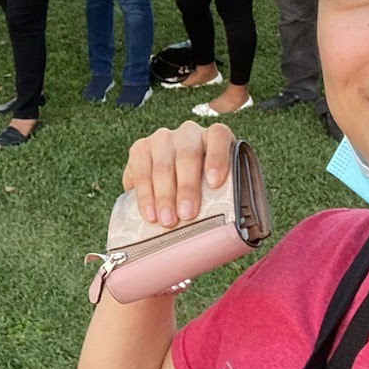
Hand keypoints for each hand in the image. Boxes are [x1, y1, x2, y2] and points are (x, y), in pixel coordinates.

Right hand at [122, 122, 236, 229]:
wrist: (171, 188)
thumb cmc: (202, 193)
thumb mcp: (216, 192)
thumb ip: (222, 202)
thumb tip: (228, 235)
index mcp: (214, 137)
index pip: (219, 136)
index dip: (218, 157)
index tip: (215, 184)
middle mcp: (188, 133)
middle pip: (188, 155)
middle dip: (187, 187)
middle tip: (187, 215)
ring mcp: (162, 138)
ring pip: (163, 165)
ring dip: (164, 195)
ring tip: (166, 221)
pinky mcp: (140, 148)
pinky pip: (141, 170)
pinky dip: (145, 195)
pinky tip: (149, 213)